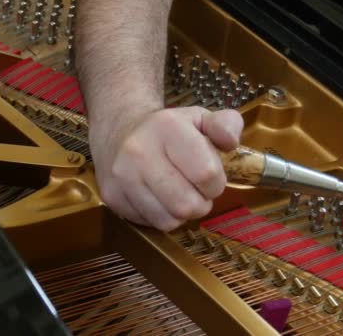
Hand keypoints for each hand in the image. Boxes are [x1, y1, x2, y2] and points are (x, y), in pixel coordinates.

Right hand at [89, 106, 243, 231]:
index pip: (206, 174)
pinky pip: (150, 224)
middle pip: (186, 204)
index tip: (210, 177)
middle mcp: (139, 151)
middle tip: (196, 191)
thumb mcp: (200, 118)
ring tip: (178, 194)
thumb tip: (230, 142)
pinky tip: (158, 198)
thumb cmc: (167, 130)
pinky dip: (161, 217)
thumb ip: (226, 126)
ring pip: (168, 221)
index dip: (216, 182)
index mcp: (167, 127)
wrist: (118, 132)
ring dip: (181, 214)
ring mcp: (122, 176)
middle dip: (200, 203)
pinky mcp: (112, 196)